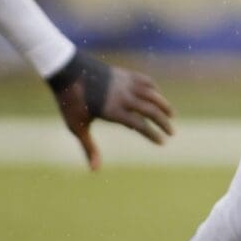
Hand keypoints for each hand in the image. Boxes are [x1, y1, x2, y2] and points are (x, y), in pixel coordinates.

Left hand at [51, 53, 173, 169]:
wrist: (67, 70)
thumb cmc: (70, 101)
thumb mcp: (78, 126)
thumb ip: (89, 147)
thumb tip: (95, 170)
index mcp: (113, 110)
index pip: (140, 124)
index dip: (153, 134)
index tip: (162, 142)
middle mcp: (124, 96)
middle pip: (151, 110)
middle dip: (164, 122)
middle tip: (172, 132)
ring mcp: (126, 84)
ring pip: (152, 94)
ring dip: (164, 105)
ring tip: (172, 114)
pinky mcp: (125, 74)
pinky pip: (146, 81)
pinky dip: (154, 89)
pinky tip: (157, 95)